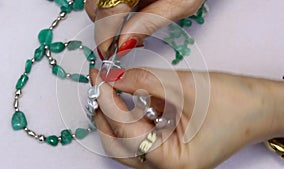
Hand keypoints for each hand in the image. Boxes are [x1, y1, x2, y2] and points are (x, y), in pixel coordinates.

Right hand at [85, 0, 203, 58]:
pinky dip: (112, 4)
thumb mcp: (182, 3)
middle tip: (122, 42)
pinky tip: (130, 8)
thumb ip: (150, 22)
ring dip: (107, 16)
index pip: (107, 13)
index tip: (109, 53)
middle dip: (105, 28)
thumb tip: (124, 43)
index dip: (105, 38)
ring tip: (130, 24)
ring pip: (96, 0)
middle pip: (95, 6)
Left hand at [90, 68, 283, 168]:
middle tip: (100, 84)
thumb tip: (113, 77)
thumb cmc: (236, 101)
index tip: (99, 77)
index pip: (125, 132)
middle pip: (118, 145)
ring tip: (111, 89)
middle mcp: (167, 168)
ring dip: (115, 116)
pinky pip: (139, 136)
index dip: (108, 102)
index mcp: (174, 162)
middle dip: (105, 113)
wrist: (260, 106)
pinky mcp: (167, 148)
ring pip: (125, 142)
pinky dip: (130, 117)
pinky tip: (128, 98)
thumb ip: (144, 81)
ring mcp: (166, 160)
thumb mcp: (184, 86)